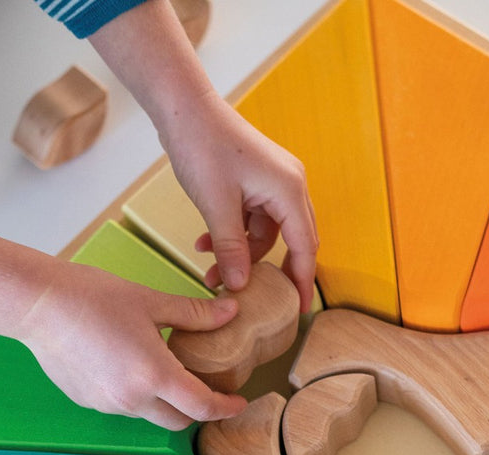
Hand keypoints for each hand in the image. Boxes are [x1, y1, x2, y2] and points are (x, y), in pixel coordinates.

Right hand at [16, 259, 246, 430]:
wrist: (37, 304)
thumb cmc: (93, 297)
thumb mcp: (151, 302)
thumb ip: (195, 315)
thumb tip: (230, 313)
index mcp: (154, 375)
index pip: (202, 407)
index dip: (225, 408)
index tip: (238, 402)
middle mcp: (132, 399)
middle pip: (179, 422)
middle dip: (198, 411)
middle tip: (207, 388)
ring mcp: (108, 405)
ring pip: (150, 415)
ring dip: (165, 402)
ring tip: (165, 369)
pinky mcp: (88, 402)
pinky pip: (124, 407)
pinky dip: (137, 395)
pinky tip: (130, 366)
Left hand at [89, 0, 318, 311]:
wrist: (183, 108)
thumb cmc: (203, 147)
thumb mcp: (216, 206)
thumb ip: (231, 249)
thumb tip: (240, 286)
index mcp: (289, 191)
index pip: (305, 247)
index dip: (303, 281)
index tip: (300, 310)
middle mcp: (289, 186)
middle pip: (294, 241)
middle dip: (272, 272)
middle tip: (264, 302)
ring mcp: (273, 183)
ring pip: (268, 234)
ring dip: (242, 255)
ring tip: (211, 272)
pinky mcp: (256, 182)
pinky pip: (252, 220)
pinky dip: (233, 236)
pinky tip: (204, 244)